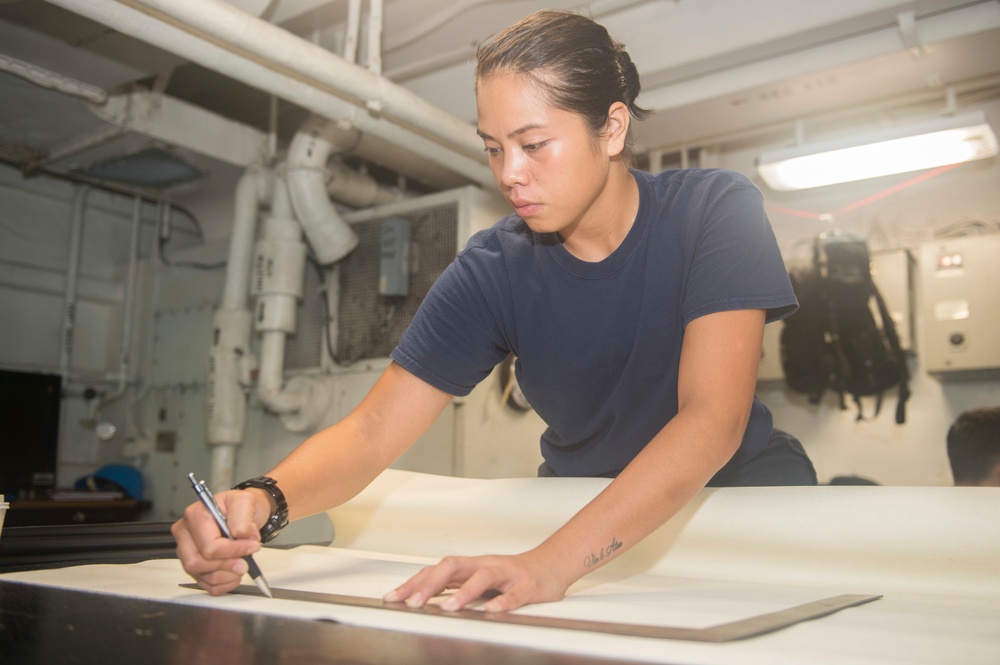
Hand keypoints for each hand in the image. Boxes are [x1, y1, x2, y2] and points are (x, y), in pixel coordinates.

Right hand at [171, 488, 267, 595]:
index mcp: (195, 516)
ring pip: (201, 575)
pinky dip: (223, 583)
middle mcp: (186, 534)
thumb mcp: (246, 502)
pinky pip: (205, 584)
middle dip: (226, 565)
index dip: (233, 551)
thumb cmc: (241, 507)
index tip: (252, 547)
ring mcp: (187, 551)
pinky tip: (233, 573)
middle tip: (245, 561)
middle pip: (197, 563)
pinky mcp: (194, 565)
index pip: (208, 545)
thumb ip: (242, 519)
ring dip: (226, 575)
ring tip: (242, 564)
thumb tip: (240, 537)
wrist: (246, 514)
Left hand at [383, 550, 568, 612]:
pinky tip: (493, 610)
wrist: (550, 567)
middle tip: (414, 602)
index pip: (437, 569)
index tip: (393, 598)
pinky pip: (514, 593)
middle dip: (431, 583)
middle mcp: (485, 565)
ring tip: (448, 608)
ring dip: (464, 592)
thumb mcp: (478, 579)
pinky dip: (503, 602)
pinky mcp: (527, 586)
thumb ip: (453, 586)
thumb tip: (421, 596)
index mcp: (471, 566)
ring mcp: (506, 574)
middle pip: (454, 565)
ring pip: (483, 577)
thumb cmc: (511, 575)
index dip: (414, 582)